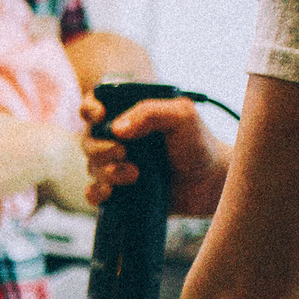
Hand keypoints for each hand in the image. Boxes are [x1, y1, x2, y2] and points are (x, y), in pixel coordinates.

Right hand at [82, 93, 229, 217]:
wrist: (209, 182)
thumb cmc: (198, 143)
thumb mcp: (182, 117)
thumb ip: (151, 113)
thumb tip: (116, 129)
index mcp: (129, 115)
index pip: (94, 105)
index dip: (89, 109)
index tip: (101, 117)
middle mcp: (118, 139)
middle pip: (88, 140)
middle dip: (101, 148)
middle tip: (124, 153)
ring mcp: (117, 165)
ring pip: (92, 167)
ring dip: (106, 171)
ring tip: (134, 175)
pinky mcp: (119, 191)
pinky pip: (93, 193)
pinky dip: (95, 193)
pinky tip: (110, 193)